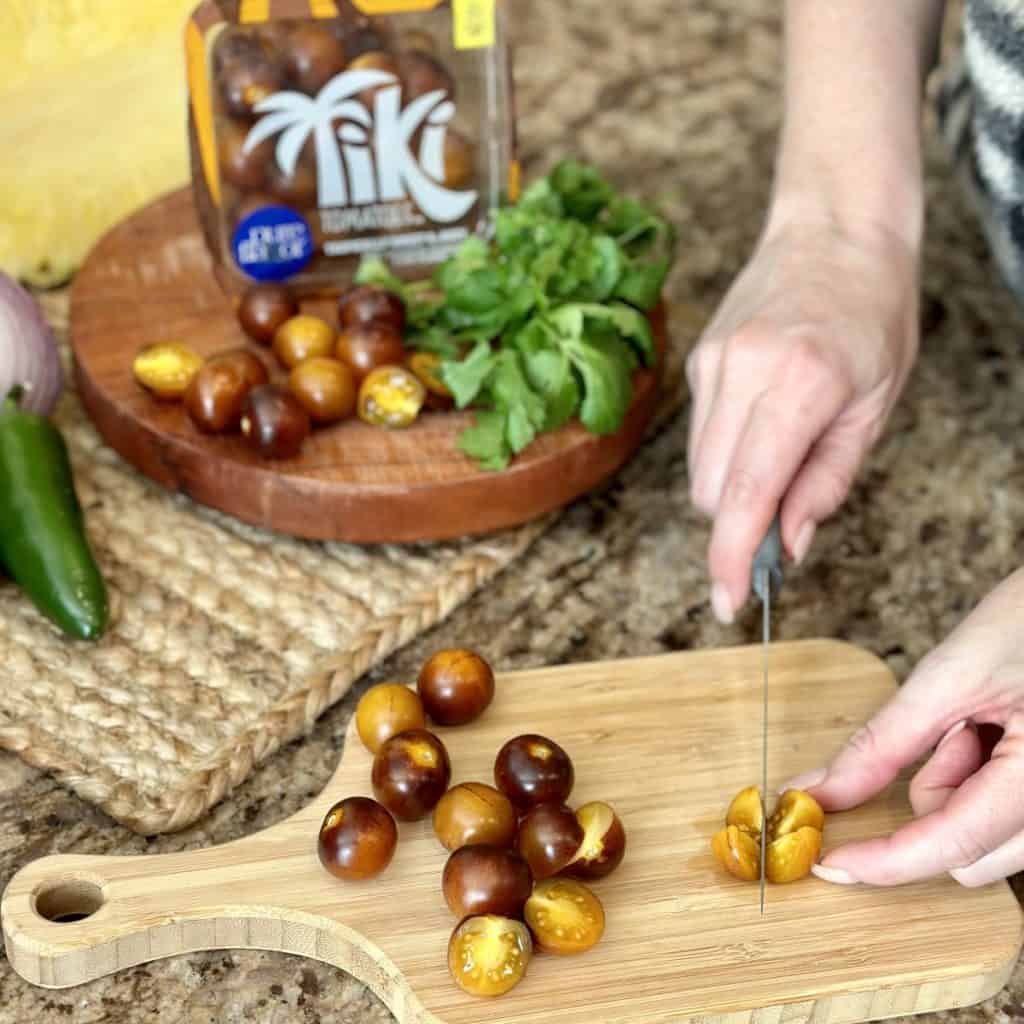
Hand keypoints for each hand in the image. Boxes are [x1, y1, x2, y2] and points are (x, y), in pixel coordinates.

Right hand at [686, 217, 918, 620]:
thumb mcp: (874, 406)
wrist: (833, 230)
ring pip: (697, 468)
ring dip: (729, 492)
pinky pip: (699, 434)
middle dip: (736, 526)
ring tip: (777, 468)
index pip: (746, 494)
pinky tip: (760, 430)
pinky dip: (724, 455)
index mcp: (800, 385)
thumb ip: (826, 482)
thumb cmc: (873, 313)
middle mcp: (742, 373)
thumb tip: (786, 545)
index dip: (731, 557)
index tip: (729, 601)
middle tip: (776, 533)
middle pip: (710, 491)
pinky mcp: (698, 361)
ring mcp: (712, 364)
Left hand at [784, 568, 1023, 886]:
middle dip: (937, 795)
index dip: (886, 860)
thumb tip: (819, 792)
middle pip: (969, 852)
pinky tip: (997, 733)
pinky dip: (982, 782)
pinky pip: (1005, 819)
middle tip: (954, 729)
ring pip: (985, 840)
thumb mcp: (947, 677)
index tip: (831, 862)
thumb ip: (882, 744)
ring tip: (982, 722)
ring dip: (962, 787)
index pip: (954, 842)